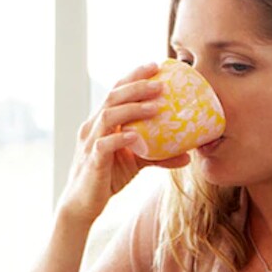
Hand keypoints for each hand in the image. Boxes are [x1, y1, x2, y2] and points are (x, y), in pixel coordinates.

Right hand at [57, 60, 193, 224]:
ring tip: (156, 105)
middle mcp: (94, 126)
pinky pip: (105, 145)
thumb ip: (159, 156)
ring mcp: (91, 142)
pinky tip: (137, 135)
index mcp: (102, 122)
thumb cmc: (107, 178)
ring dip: (133, 109)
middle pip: (113, 97)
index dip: (133, 77)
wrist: (82, 205)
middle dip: (136, 86)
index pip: (116, 91)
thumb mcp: (136, 164)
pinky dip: (121, 138)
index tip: (155, 66)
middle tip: (160, 82)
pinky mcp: (92, 161)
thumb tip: (188, 155)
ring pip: (109, 116)